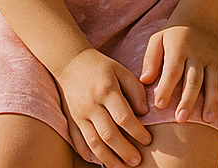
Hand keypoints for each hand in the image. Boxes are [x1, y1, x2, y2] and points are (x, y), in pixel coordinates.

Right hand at [54, 48, 151, 167]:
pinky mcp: (70, 119)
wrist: (69, 61)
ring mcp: (78, 114)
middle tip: (137, 161)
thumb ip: (135, 90)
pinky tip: (99, 162)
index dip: (137, 131)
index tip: (148, 140)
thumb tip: (144, 113)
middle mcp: (91, 105)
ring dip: (108, 158)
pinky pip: (77, 141)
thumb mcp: (121, 70)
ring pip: (93, 142)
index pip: (123, 117)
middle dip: (124, 150)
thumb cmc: (101, 66)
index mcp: (106, 91)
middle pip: (108, 134)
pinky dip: (87, 154)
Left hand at [140, 23, 217, 123]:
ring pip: (213, 82)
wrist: (200, 16)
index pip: (172, 71)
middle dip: (188, 100)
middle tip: (181, 119)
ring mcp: (213, 59)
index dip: (166, 88)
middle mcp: (197, 55)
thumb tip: (144, 80)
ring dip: (211, 101)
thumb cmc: (174, 34)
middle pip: (194, 80)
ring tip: (208, 120)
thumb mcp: (157, 40)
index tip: (159, 106)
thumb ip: (150, 60)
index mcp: (179, 49)